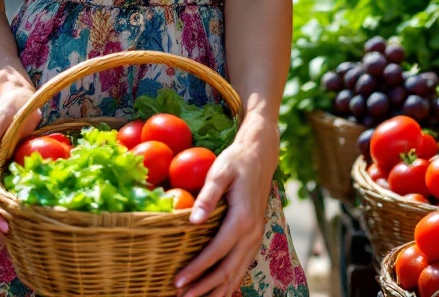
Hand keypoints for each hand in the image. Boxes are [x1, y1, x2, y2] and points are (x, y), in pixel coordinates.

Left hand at [174, 121, 279, 296]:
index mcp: (242, 219)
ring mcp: (256, 237)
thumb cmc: (236, 161)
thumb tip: (192, 221)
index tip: (178, 281)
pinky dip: (230, 282)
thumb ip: (207, 196)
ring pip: (237, 273)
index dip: (197, 269)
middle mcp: (252, 234)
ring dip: (217, 289)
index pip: (216, 252)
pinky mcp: (255, 237)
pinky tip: (218, 290)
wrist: (260, 156)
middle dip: (204, 287)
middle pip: (228, 270)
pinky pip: (243, 266)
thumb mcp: (220, 171)